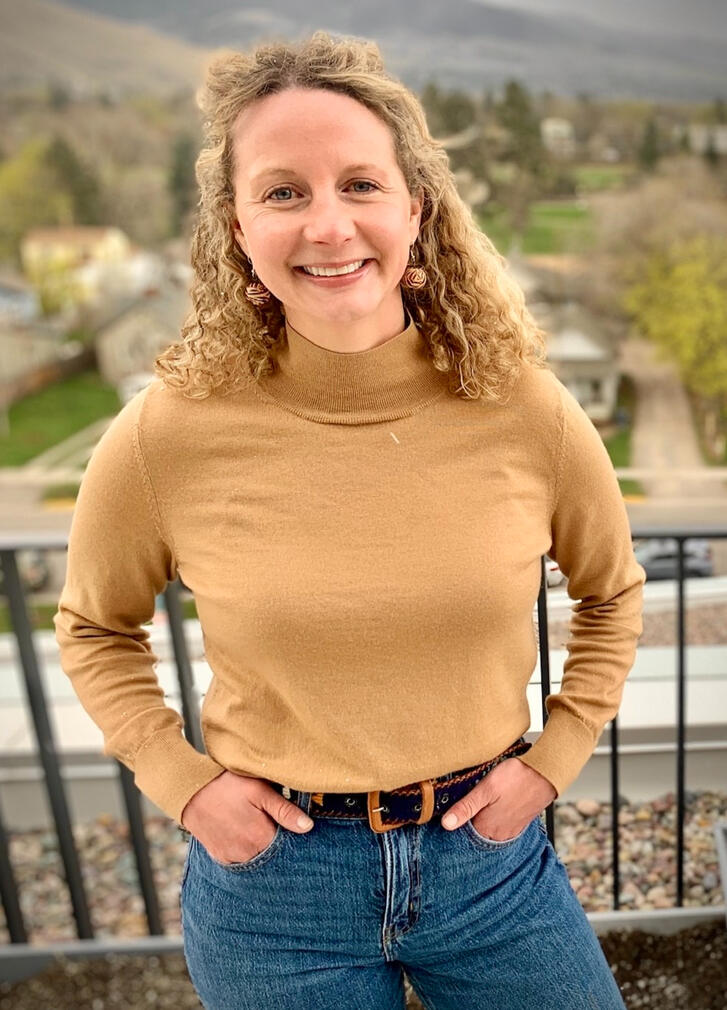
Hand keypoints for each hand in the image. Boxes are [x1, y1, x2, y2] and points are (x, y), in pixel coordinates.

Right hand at [180, 771, 313, 864]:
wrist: (191, 791)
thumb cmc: (228, 786)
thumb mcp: (259, 791)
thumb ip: (285, 810)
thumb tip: (308, 827)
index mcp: (260, 837)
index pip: (287, 846)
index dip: (291, 835)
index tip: (290, 824)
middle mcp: (247, 854)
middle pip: (272, 855)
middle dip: (277, 842)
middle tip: (270, 821)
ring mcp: (232, 858)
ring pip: (257, 859)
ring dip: (261, 847)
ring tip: (256, 825)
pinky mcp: (221, 857)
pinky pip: (240, 860)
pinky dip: (246, 850)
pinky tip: (244, 833)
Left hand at [440, 757, 555, 839]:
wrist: (545, 773)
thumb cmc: (516, 778)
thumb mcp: (485, 789)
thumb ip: (465, 807)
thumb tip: (446, 825)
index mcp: (487, 829)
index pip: (463, 833)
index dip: (456, 821)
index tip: (451, 810)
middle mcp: (499, 835)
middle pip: (476, 831)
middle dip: (468, 820)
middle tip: (467, 802)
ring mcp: (510, 830)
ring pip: (488, 828)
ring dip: (482, 818)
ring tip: (481, 802)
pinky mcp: (519, 824)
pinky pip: (501, 825)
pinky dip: (494, 817)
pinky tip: (494, 805)